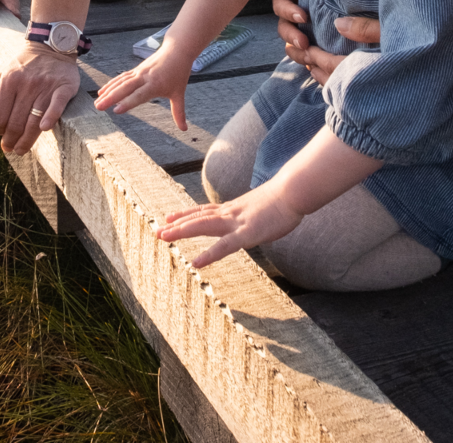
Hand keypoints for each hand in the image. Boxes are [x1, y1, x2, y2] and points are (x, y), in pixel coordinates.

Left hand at [0, 44, 79, 153]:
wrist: (50, 47)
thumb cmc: (20, 65)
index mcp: (7, 80)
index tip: (1, 134)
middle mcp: (26, 83)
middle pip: (15, 122)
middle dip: (10, 140)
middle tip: (10, 148)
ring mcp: (45, 86)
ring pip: (34, 121)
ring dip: (26, 140)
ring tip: (21, 149)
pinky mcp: (64, 87)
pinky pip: (56, 106)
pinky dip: (50, 118)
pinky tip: (44, 129)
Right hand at [94, 48, 193, 129]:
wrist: (177, 50)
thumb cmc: (179, 73)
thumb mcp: (179, 93)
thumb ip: (179, 112)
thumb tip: (184, 129)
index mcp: (155, 84)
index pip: (139, 95)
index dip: (128, 103)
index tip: (116, 111)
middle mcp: (144, 78)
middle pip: (125, 88)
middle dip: (111, 98)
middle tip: (98, 107)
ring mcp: (138, 72)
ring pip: (120, 82)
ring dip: (108, 91)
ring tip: (97, 101)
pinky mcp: (136, 70)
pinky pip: (121, 78)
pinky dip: (111, 84)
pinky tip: (102, 91)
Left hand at [158, 181, 305, 269]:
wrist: (294, 191)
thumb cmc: (286, 198)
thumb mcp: (264, 205)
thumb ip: (255, 212)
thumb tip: (257, 215)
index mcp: (235, 208)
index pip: (205, 210)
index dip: (186, 214)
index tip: (170, 216)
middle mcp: (231, 213)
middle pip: (198, 218)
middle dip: (176, 225)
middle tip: (157, 231)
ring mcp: (237, 222)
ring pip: (203, 226)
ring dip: (181, 231)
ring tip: (163, 237)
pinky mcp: (248, 234)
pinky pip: (225, 247)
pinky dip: (209, 255)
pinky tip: (196, 263)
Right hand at [272, 0, 312, 58]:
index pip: (280, 6)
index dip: (289, 12)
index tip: (303, 16)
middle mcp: (289, 15)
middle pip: (283, 29)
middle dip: (292, 36)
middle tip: (304, 43)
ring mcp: (299, 28)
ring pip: (291, 45)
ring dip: (298, 52)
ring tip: (310, 57)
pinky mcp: (311, 39)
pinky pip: (306, 53)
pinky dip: (310, 60)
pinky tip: (319, 66)